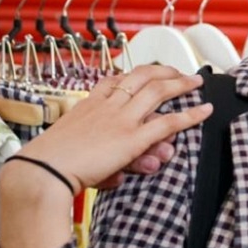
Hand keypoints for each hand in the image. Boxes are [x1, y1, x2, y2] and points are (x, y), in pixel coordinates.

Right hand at [0, 66, 211, 247]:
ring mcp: (121, 119)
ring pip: (158, 92)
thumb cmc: (47, 167)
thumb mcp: (70, 155)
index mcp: (86, 105)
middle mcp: (106, 106)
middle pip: (139, 77)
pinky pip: (169, 123)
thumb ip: (98, 159)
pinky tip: (205, 110)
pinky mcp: (133, 138)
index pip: (111, 81)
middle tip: (177, 71)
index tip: (141, 72)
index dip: (130, 75)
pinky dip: (190, 115)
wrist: (42, 172)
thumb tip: (120, 177)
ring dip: (180, 84)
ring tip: (196, 82)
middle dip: (161, 71)